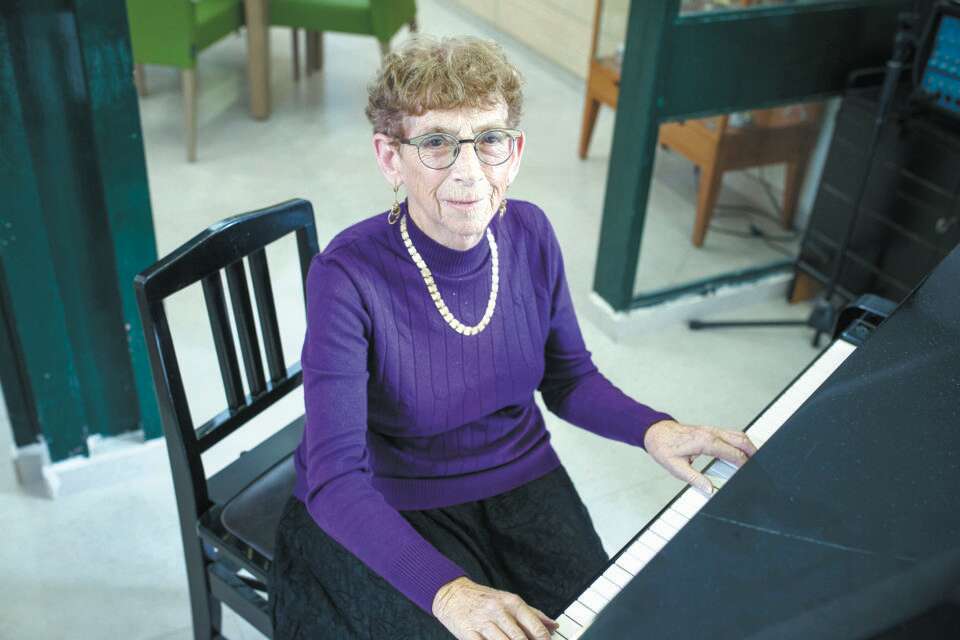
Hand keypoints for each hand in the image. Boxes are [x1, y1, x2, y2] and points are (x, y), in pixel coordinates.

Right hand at [432, 576, 558, 639]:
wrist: (452, 593)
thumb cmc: (484, 599)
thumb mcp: (509, 600)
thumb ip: (533, 614)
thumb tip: (554, 626)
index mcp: (512, 603)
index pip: (535, 627)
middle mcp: (499, 611)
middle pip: (520, 639)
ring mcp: (483, 622)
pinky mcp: (468, 633)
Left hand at [643, 420, 756, 496]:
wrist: (655, 432)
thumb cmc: (663, 448)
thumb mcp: (676, 467)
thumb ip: (694, 479)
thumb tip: (709, 489)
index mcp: (705, 442)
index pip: (733, 453)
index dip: (744, 464)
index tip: (751, 473)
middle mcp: (710, 433)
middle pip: (740, 440)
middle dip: (753, 452)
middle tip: (760, 466)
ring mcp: (710, 430)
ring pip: (737, 434)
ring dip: (748, 445)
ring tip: (755, 460)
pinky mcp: (708, 430)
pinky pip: (729, 434)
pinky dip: (739, 442)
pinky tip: (741, 451)